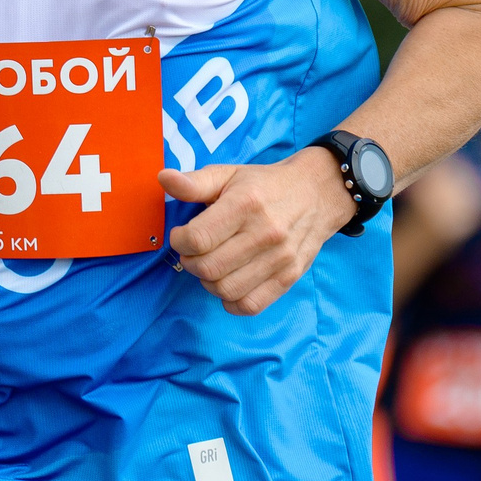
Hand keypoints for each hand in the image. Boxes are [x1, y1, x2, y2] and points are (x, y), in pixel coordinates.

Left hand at [161, 149, 353, 316]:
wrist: (316, 193)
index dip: (179, 241)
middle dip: (190, 262)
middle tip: (193, 252)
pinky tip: (228, 283)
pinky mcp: (290, 277)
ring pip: (226, 290)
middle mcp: (265, 233)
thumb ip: (195, 182)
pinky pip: (251, 305)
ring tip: (210, 265)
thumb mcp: (229, 175)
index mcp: (246, 204)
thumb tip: (164, 179)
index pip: (198, 238)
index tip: (181, 236)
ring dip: (208, 282)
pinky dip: (231, 301)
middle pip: (208, 268)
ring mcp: (280, 258)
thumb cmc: (264, 185)